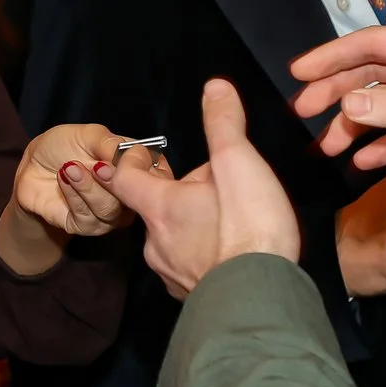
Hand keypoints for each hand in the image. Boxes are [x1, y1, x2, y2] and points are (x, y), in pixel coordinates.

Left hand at [13, 122, 132, 238]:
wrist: (32, 166)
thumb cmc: (64, 146)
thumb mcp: (88, 135)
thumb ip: (110, 143)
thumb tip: (132, 154)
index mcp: (135, 169)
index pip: (155, 174)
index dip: (143, 169)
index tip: (127, 158)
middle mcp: (127, 194)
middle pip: (134, 197)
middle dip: (114, 181)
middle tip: (97, 166)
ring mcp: (109, 214)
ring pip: (110, 209)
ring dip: (88, 187)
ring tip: (70, 167)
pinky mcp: (85, 226)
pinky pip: (87, 217)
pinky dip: (74, 195)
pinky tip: (63, 178)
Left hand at [102, 80, 298, 295]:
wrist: (262, 299)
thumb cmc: (248, 228)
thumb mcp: (238, 162)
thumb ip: (223, 124)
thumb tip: (214, 87)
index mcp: (159, 206)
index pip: (123, 177)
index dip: (130, 162)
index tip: (144, 155)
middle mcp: (155, 243)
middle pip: (156, 208)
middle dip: (177, 195)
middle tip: (211, 186)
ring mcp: (172, 274)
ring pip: (174, 240)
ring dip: (192, 226)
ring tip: (226, 218)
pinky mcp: (193, 296)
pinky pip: (191, 268)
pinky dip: (205, 255)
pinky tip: (230, 252)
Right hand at [291, 25, 385, 168]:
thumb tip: (349, 106)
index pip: (372, 44)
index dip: (332, 57)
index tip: (299, 73)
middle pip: (373, 74)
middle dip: (337, 92)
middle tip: (302, 112)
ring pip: (385, 106)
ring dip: (356, 126)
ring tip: (328, 148)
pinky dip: (383, 147)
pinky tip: (363, 163)